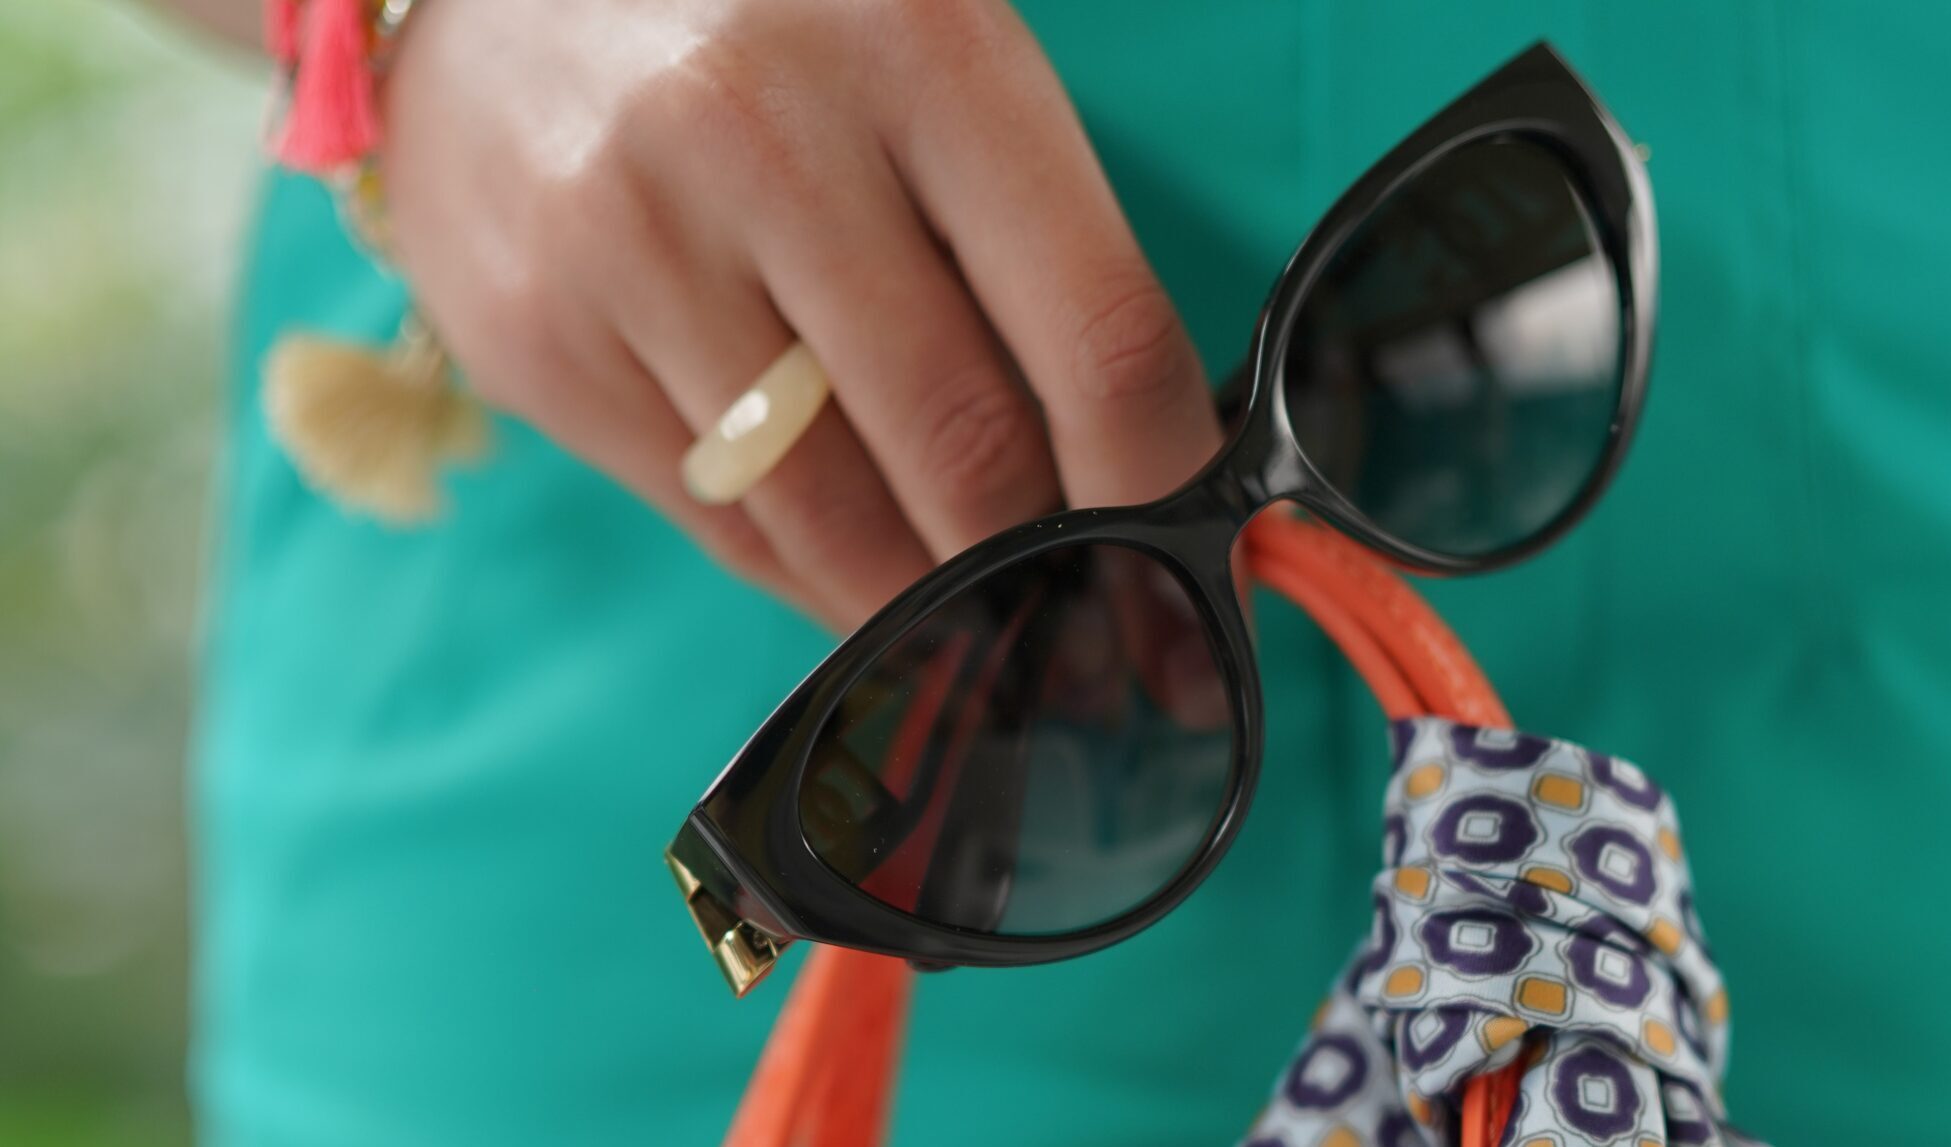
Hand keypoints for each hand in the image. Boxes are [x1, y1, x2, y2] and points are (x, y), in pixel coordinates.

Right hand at [378, 0, 1221, 628]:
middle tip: (1085, 608)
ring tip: (973, 607)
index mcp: (922, 52)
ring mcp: (631, 243)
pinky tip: (849, 562)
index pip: (1099, 335)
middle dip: (1046, 563)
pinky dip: (808, 571)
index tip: (1188, 551)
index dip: (1162, 480)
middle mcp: (766, 139)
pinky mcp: (535, 338)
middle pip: (968, 448)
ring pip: (835, 517)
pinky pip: (720, 524)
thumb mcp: (926, 61)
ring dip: (928, 595)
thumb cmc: (768, 32)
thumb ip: (1034, 237)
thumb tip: (1139, 459)